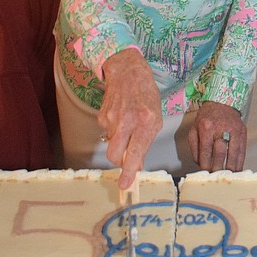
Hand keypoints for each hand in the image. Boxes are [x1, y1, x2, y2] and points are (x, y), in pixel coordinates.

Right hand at [98, 48, 162, 190]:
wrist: (128, 72)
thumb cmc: (146, 95)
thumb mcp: (155, 118)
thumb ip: (145, 142)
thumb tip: (137, 164)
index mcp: (145, 122)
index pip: (135, 153)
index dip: (129, 171)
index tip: (125, 185)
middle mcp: (127, 121)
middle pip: (114, 155)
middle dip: (119, 161)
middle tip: (126, 155)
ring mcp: (111, 119)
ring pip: (110, 144)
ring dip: (118, 141)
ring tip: (128, 124)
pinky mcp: (101, 116)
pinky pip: (106, 132)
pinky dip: (114, 130)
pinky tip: (121, 116)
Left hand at [188, 100, 246, 172]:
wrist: (222, 102)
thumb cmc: (207, 116)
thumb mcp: (194, 129)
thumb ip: (195, 147)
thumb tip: (200, 164)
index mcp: (206, 127)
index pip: (205, 152)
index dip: (206, 166)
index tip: (206, 173)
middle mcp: (220, 128)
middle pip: (219, 154)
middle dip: (217, 168)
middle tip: (216, 176)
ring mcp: (233, 129)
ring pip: (233, 153)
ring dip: (230, 168)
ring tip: (227, 176)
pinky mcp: (242, 131)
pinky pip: (242, 150)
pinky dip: (240, 162)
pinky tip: (237, 169)